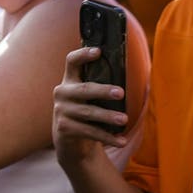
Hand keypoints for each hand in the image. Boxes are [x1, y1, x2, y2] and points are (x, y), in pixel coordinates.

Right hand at [52, 47, 129, 167]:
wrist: (71, 140)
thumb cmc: (88, 111)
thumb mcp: (90, 97)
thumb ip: (101, 84)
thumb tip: (130, 75)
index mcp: (70, 80)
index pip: (72, 61)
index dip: (83, 54)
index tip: (98, 51)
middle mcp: (62, 93)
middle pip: (84, 89)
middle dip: (102, 91)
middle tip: (121, 93)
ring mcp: (61, 111)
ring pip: (88, 112)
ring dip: (107, 116)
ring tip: (124, 119)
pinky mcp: (64, 128)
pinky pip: (89, 132)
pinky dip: (107, 137)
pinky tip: (121, 141)